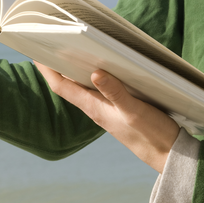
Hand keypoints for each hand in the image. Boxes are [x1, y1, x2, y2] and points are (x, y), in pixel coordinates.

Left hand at [34, 62, 179, 172]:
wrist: (168, 156)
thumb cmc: (152, 135)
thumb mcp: (134, 110)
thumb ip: (115, 92)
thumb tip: (95, 73)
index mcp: (94, 108)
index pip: (62, 87)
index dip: (47, 71)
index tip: (35, 53)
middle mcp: (95, 108)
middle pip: (68, 85)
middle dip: (56, 66)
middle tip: (47, 46)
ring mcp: (105, 109)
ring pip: (82, 87)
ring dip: (73, 70)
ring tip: (67, 51)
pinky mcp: (117, 110)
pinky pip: (97, 90)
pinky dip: (92, 76)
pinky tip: (98, 67)